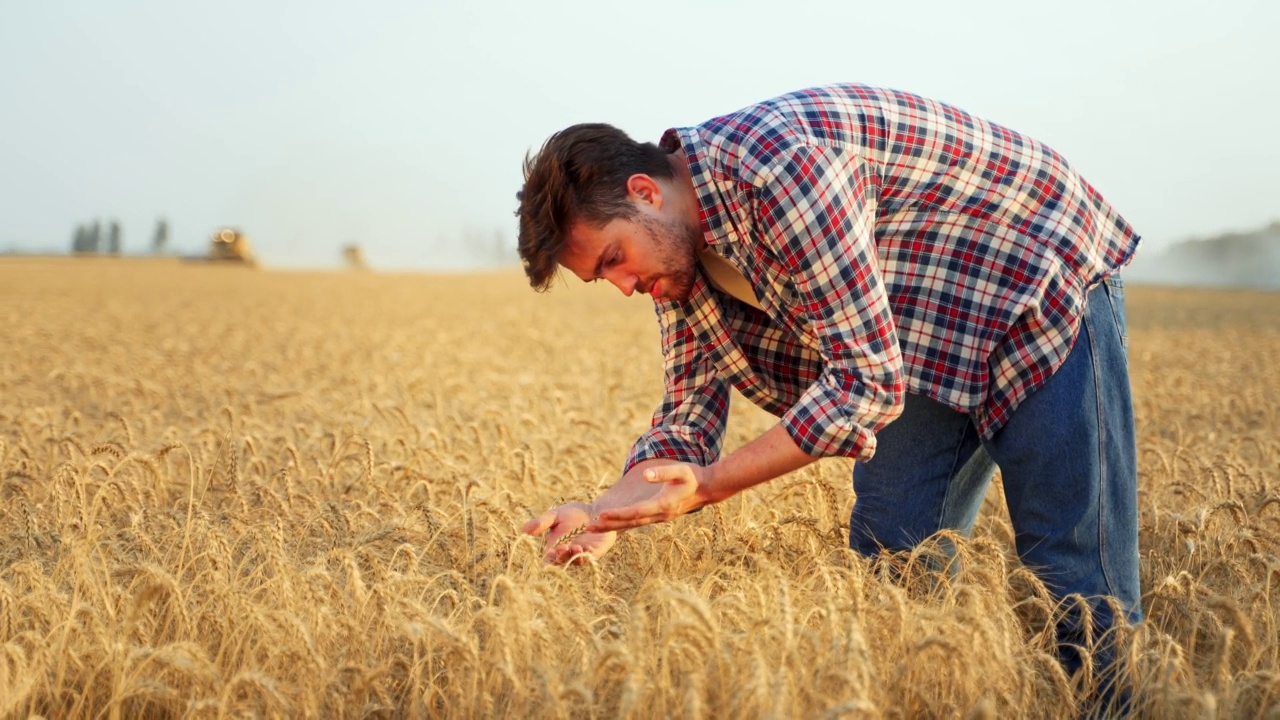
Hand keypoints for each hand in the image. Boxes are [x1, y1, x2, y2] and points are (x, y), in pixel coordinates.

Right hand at [521, 501, 616, 564]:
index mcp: (555, 546)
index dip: (548, 558)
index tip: (549, 551)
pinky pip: (591, 558)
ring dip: (575, 557)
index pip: (548, 558)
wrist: (596, 510)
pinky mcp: (595, 552)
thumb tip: (522, 530)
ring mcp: (581, 554)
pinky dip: (588, 554)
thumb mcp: (555, 515)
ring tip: (576, 547)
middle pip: (561, 561)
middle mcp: (567, 553)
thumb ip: (541, 523)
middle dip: (562, 556)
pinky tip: (587, 548)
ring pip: (576, 561)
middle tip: (563, 547)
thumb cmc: (573, 513)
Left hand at [588, 463, 710, 531]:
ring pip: (633, 524)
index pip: (635, 512)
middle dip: (609, 525)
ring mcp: (659, 517)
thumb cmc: (693, 477)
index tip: (601, 515)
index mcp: (663, 505)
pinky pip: (637, 522)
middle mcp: (660, 515)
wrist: (708, 488)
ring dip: (613, 526)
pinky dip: (623, 523)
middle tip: (588, 528)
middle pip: (630, 523)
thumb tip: (645, 474)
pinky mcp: (659, 516)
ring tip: (594, 527)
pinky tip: (612, 524)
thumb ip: (663, 473)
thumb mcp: (680, 470)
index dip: (617, 515)